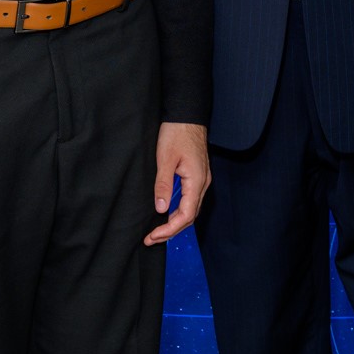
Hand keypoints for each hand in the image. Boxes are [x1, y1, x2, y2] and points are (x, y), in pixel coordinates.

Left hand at [143, 122, 208, 244]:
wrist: (187, 115)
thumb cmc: (177, 133)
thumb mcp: (165, 159)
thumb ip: (164, 184)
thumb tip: (161, 209)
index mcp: (197, 181)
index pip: (186, 215)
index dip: (169, 229)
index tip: (153, 236)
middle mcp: (202, 183)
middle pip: (189, 217)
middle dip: (170, 231)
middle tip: (151, 238)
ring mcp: (201, 180)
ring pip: (190, 209)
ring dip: (174, 223)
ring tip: (156, 231)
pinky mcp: (196, 176)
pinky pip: (189, 200)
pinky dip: (178, 211)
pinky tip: (165, 213)